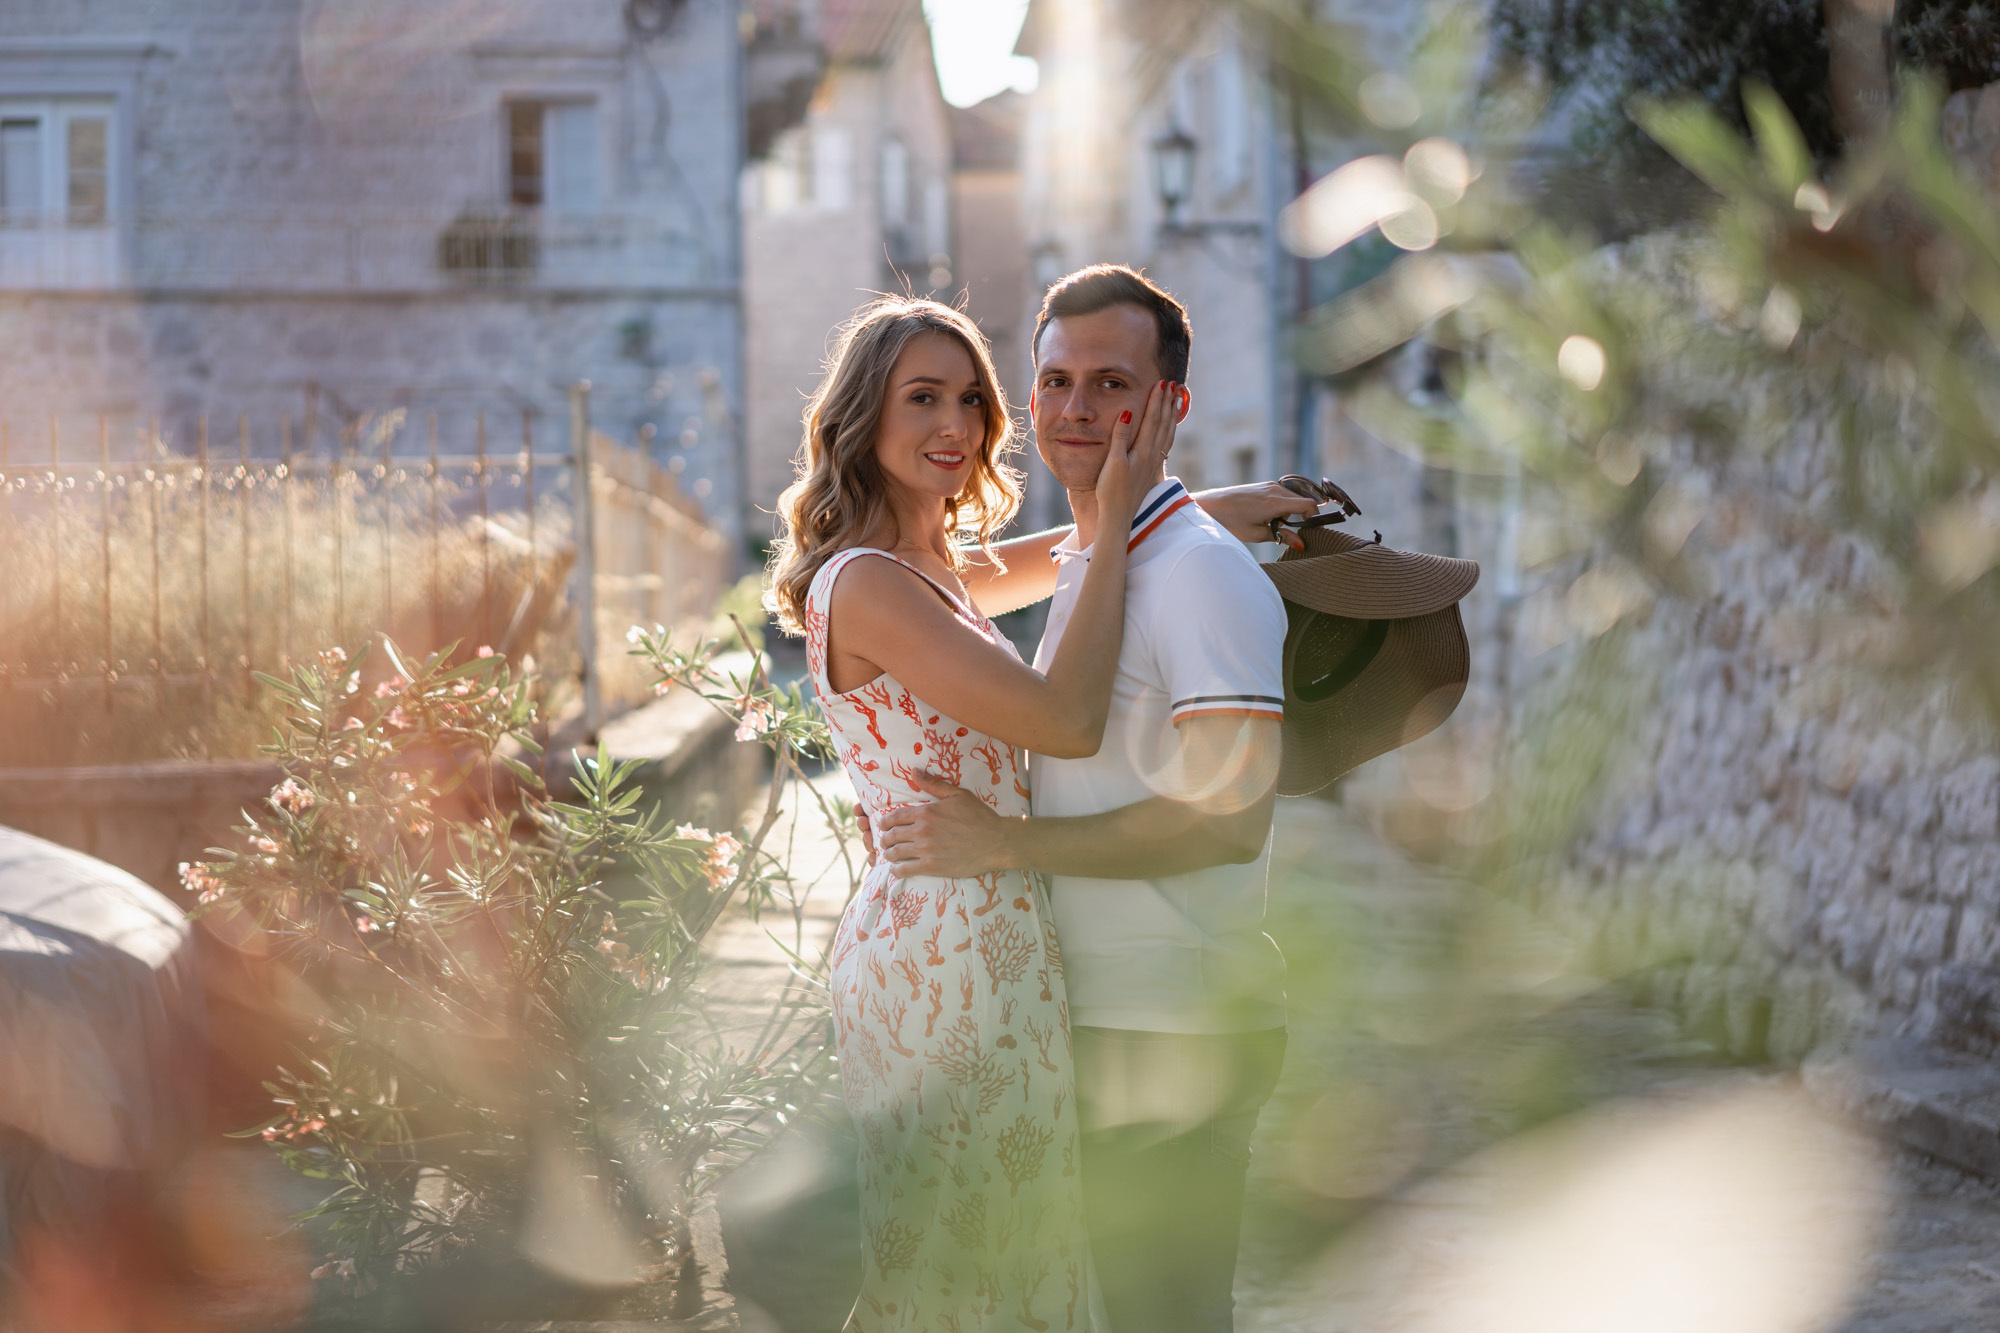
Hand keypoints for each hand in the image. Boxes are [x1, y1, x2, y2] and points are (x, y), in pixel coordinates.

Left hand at [874, 772, 1018, 878]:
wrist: (996, 842)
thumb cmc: (979, 816)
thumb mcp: (958, 795)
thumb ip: (934, 784)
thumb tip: (914, 771)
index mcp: (926, 812)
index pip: (895, 816)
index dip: (885, 822)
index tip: (882, 825)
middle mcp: (922, 830)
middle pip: (892, 835)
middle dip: (885, 838)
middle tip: (885, 841)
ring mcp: (926, 849)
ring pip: (895, 853)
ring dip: (888, 854)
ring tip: (889, 855)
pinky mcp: (931, 866)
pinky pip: (905, 869)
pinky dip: (896, 870)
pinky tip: (896, 869)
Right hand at [1091, 380, 1177, 531]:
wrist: (1118, 516)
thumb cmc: (1111, 490)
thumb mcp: (1112, 462)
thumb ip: (1120, 436)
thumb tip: (1127, 412)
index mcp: (1143, 450)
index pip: (1152, 419)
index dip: (1157, 400)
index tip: (1162, 383)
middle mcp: (1152, 455)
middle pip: (1164, 423)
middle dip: (1168, 403)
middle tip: (1175, 385)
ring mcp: (1153, 463)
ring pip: (1168, 433)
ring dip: (1172, 415)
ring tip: (1178, 400)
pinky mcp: (1151, 470)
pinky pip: (1166, 444)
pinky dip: (1170, 431)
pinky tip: (1170, 428)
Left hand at [1193, 480, 1322, 548]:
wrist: (1210, 507)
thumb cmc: (1231, 522)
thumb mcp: (1258, 534)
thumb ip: (1282, 537)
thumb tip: (1302, 544)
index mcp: (1275, 502)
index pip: (1309, 504)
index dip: (1314, 518)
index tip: (1310, 531)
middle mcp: (1275, 489)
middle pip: (1302, 502)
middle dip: (1301, 517)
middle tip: (1288, 532)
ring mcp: (1269, 485)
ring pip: (1292, 498)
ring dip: (1290, 512)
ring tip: (1273, 524)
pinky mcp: (1264, 485)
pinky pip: (1282, 495)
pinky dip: (1281, 506)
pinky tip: (1267, 516)